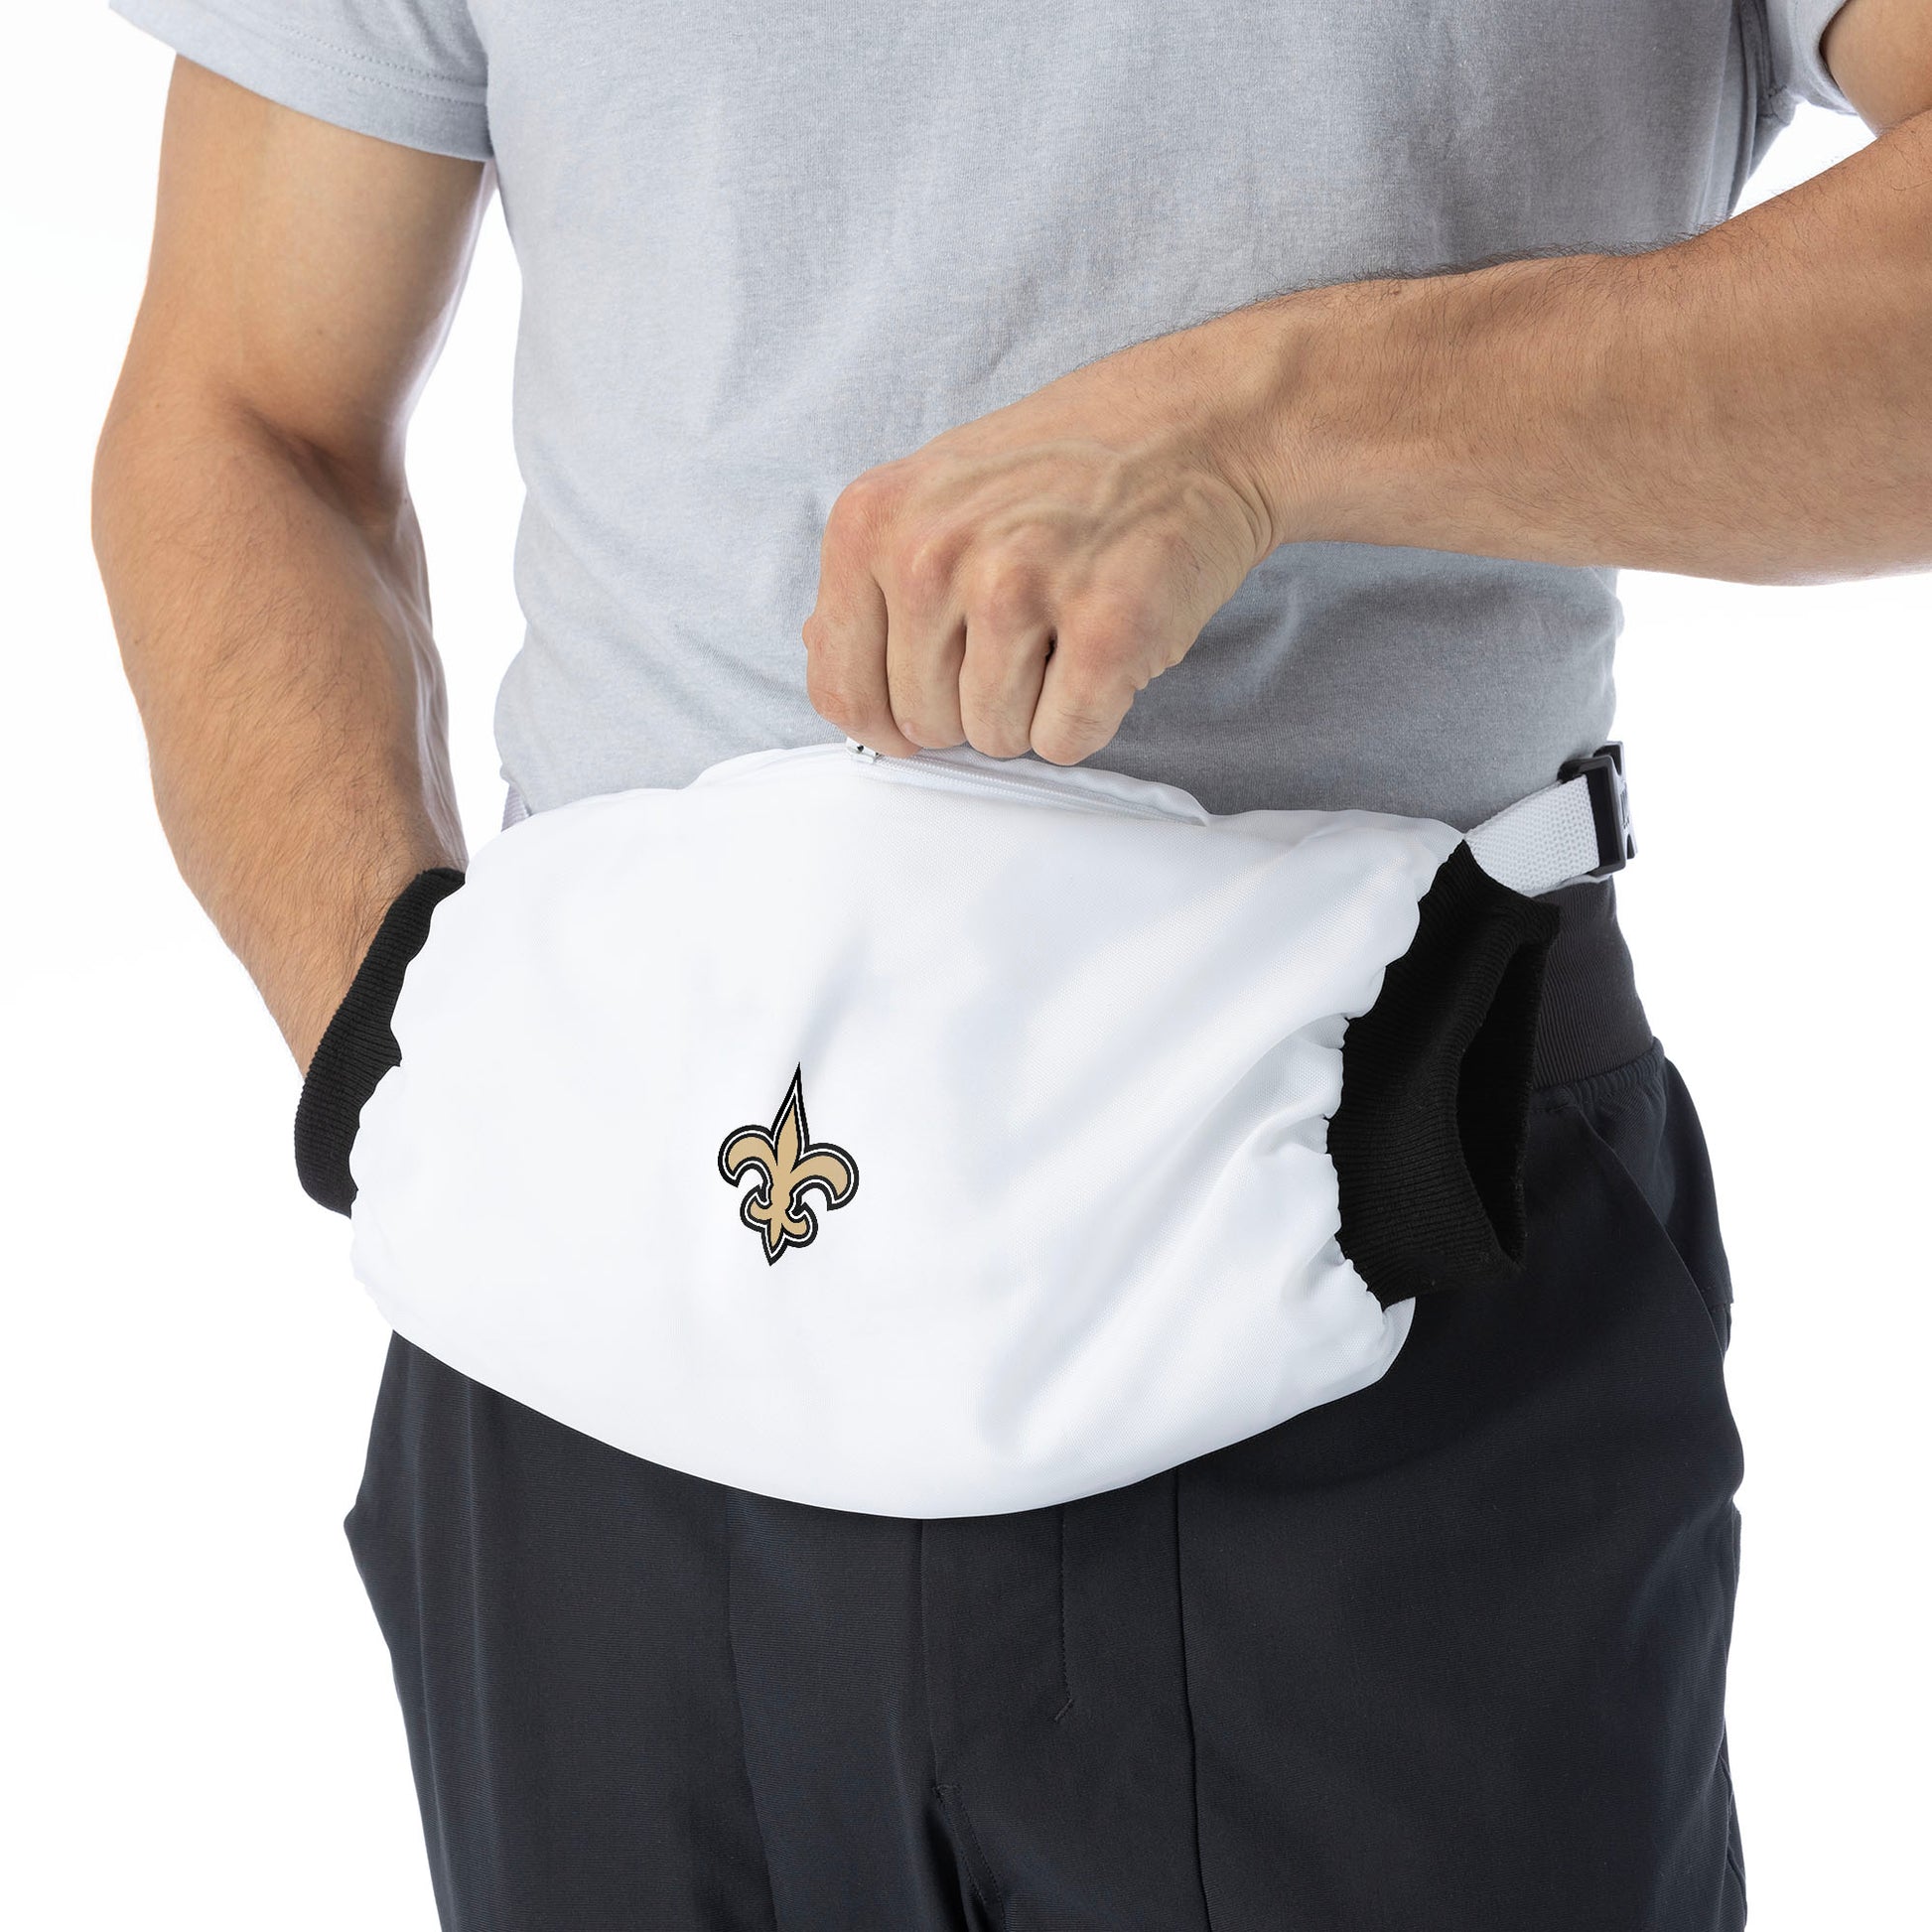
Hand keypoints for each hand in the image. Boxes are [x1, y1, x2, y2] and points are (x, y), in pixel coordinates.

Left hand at [802, 319, 1280, 763]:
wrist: (1194, 424)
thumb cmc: (1064, 467)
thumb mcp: (934, 493)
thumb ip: (873, 579)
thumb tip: (823, 653)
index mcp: (873, 524)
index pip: (842, 689)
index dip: (886, 721)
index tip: (927, 703)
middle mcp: (932, 554)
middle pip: (923, 724)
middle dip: (974, 705)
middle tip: (1026, 637)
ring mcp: (1016, 588)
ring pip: (996, 737)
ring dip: (1037, 708)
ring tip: (1067, 632)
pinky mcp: (1103, 627)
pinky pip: (1065, 739)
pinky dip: (1092, 716)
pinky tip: (1108, 648)